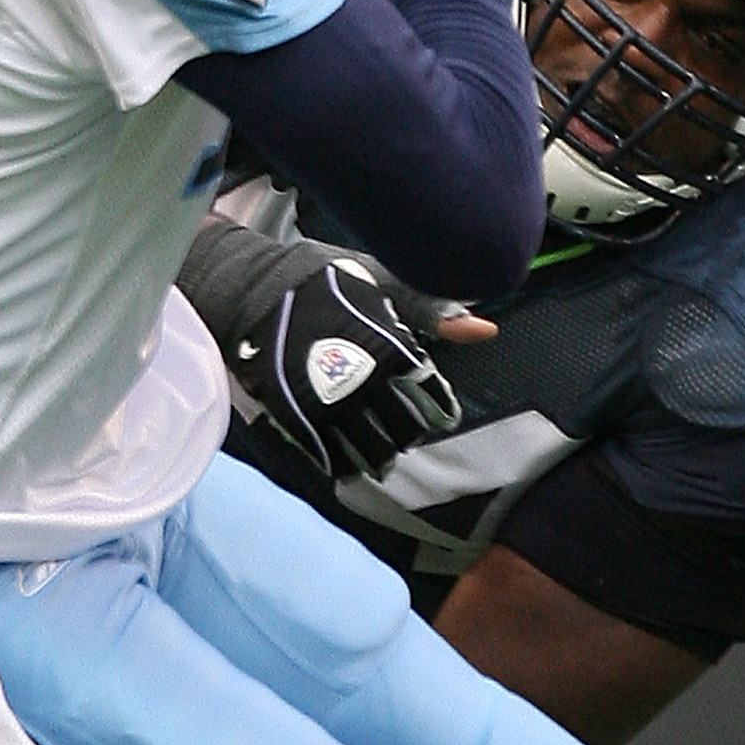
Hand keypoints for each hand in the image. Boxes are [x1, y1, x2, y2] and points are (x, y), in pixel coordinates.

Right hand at [236, 252, 464, 480]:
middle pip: (405, 432)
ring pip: (372, 452)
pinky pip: (332, 458)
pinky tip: (349, 458)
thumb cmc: (326, 280)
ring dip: (381, 454)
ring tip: (380, 449)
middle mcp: (364, 383)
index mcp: (390, 350)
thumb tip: (488, 331)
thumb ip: (434, 310)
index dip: (437, 407)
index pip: (431, 397)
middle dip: (409, 432)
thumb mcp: (383, 281)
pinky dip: (345, 463)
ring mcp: (330, 405)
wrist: (257, 290)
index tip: (437, 411)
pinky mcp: (299, 419)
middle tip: (403, 427)